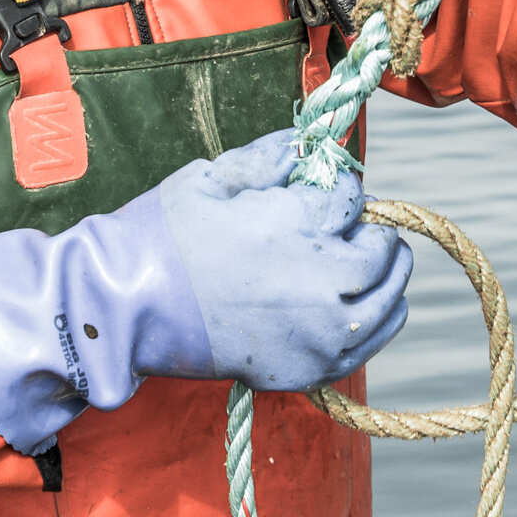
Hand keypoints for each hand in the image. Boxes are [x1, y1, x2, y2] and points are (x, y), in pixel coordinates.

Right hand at [0, 129, 412, 456]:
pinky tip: (356, 301)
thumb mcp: (213, 176)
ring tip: (358, 259)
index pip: (351, 198)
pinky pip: (371, 341)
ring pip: (390, 298)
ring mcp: (318, 332)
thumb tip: (310, 147)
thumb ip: (271, 157)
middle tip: (346, 224)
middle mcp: (319, 282)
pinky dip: (376, 316)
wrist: (127, 309)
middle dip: (368, 228)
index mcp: (295, 225)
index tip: (323, 189)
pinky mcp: (309, 369)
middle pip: (382, 249)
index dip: (339, 188)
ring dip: (384, 272)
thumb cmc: (163, 236)